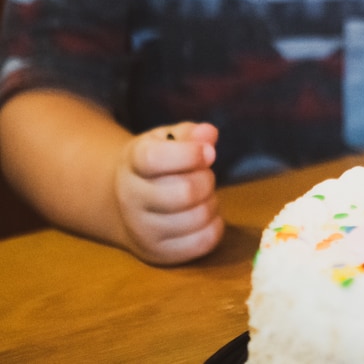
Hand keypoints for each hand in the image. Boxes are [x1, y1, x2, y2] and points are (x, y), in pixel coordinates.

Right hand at [114, 122, 223, 265]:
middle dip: (206, 180)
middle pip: (185, 192)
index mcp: (133, 162)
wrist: (124, 204)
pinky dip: (215, 226)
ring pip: (196, 218)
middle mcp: (131, 198)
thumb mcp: (168, 141)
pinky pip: (201, 242)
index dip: (191, 153)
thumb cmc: (156, 166)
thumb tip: (208, 134)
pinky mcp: (158, 252)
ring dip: (211, 203)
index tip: (208, 152)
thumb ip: (190, 134)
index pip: (156, 159)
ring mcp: (142, 230)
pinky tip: (205, 215)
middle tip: (204, 176)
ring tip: (203, 196)